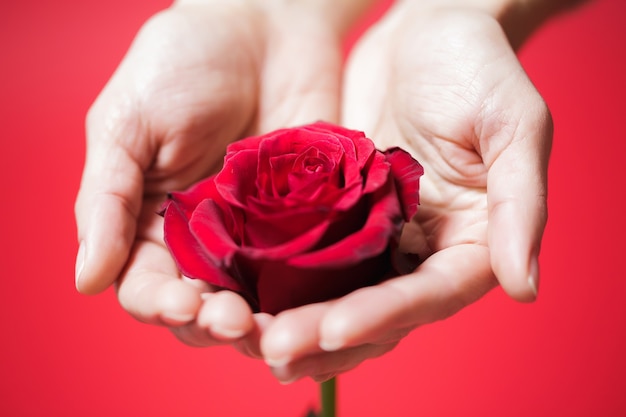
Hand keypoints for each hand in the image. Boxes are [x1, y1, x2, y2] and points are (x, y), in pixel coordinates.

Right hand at [74, 0, 344, 353]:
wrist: (267, 24)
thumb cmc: (184, 63)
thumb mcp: (128, 124)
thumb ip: (105, 201)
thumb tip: (86, 280)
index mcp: (149, 223)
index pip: (146, 287)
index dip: (159, 306)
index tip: (183, 304)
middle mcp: (203, 239)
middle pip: (203, 306)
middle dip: (214, 322)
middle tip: (233, 320)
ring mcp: (260, 235)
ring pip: (257, 301)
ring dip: (263, 323)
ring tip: (275, 328)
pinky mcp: (309, 222)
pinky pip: (309, 269)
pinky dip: (312, 294)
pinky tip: (319, 305)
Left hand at [261, 3, 551, 381]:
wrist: (427, 31)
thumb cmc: (479, 67)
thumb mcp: (514, 124)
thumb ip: (522, 204)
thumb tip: (524, 288)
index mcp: (472, 242)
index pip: (428, 296)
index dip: (383, 317)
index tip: (333, 330)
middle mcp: (423, 250)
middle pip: (376, 310)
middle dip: (326, 333)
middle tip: (272, 346)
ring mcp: (378, 235)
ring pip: (337, 294)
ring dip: (296, 319)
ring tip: (249, 335)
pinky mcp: (340, 214)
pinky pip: (308, 255)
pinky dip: (280, 278)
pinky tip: (242, 291)